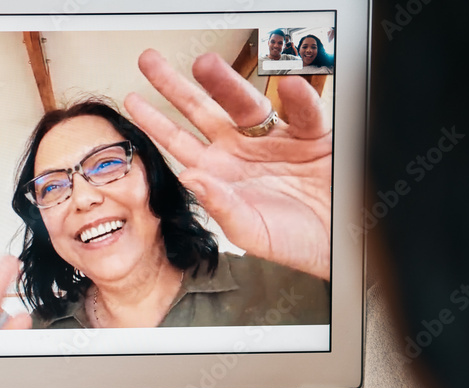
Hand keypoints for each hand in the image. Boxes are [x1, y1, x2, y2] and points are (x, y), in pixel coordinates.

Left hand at [125, 49, 331, 280]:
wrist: (336, 243)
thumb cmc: (291, 242)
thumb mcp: (249, 230)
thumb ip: (219, 205)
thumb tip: (190, 178)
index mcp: (219, 173)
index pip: (179, 142)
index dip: (155, 122)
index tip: (132, 99)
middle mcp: (240, 151)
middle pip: (202, 111)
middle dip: (176, 86)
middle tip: (151, 62)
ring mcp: (272, 139)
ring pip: (245, 103)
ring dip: (225, 82)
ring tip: (206, 64)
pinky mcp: (310, 137)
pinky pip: (305, 114)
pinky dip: (300, 100)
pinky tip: (290, 86)